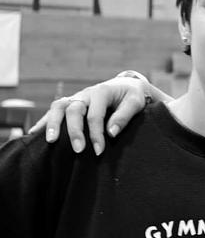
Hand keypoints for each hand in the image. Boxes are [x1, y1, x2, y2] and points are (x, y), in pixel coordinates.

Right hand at [28, 77, 149, 154]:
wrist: (127, 86)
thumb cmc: (132, 96)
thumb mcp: (136, 103)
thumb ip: (124, 116)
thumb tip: (111, 133)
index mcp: (102, 91)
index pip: (95, 114)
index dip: (96, 134)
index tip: (99, 151)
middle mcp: (86, 93)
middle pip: (73, 109)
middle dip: (74, 131)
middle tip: (78, 150)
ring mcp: (76, 97)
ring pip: (59, 106)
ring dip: (53, 123)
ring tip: (50, 142)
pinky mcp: (71, 103)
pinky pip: (54, 110)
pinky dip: (44, 120)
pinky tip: (35, 133)